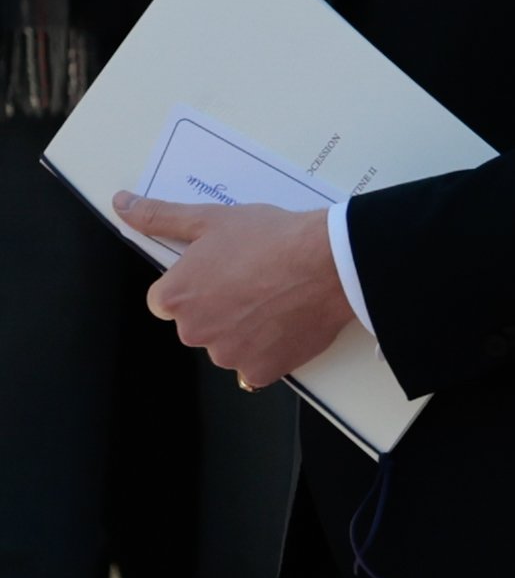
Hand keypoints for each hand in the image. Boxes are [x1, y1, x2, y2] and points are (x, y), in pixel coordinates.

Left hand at [113, 195, 351, 387]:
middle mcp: (194, 332)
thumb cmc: (271, 238)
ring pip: (226, 344)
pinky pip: (254, 366)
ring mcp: (227, 356)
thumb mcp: (210, 218)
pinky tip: (283, 322)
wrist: (327, 263)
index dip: (194, 283)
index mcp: (176, 297)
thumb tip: (123, 206)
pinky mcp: (259, 372)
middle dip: (218, 307)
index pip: (166, 300)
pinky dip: (267, 349)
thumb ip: (160, 216)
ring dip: (242, 329)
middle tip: (251, 279)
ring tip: (273, 298)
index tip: (220, 270)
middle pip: (197, 324)